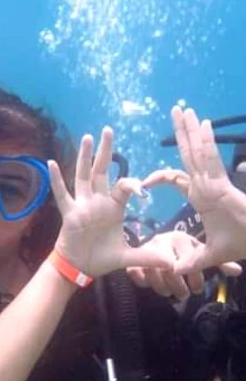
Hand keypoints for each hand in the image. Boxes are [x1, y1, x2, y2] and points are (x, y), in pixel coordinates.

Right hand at [49, 126, 174, 277]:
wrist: (78, 268)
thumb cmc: (100, 258)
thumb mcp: (127, 257)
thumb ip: (146, 257)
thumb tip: (170, 264)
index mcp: (113, 207)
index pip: (124, 187)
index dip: (132, 185)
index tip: (141, 190)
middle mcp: (97, 201)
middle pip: (101, 171)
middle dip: (105, 151)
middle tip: (108, 129)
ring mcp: (82, 205)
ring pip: (83, 176)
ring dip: (85, 157)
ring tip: (87, 138)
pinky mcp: (69, 213)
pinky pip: (62, 194)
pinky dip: (56, 180)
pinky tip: (51, 163)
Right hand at [127, 231, 241, 299]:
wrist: (160, 243)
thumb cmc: (185, 250)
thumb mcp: (203, 253)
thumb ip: (218, 263)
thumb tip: (237, 272)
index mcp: (180, 238)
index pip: (188, 262)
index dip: (194, 279)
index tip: (197, 289)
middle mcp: (162, 241)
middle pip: (169, 270)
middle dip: (178, 287)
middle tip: (183, 296)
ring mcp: (146, 249)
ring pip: (153, 273)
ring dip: (161, 288)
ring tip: (168, 294)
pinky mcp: (133, 257)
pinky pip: (134, 271)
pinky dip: (141, 281)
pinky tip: (148, 286)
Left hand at [142, 106, 245, 273]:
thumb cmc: (241, 244)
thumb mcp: (208, 255)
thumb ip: (191, 261)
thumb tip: (174, 270)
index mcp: (201, 197)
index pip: (177, 180)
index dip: (161, 177)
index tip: (144, 182)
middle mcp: (206, 185)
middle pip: (189, 155)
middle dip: (181, 134)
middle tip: (175, 111)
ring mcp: (214, 182)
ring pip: (198, 152)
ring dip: (190, 130)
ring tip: (183, 110)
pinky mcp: (222, 184)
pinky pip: (211, 160)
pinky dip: (205, 142)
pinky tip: (201, 124)